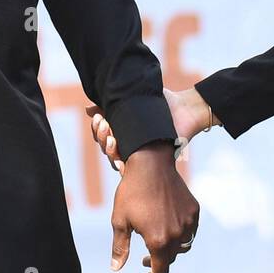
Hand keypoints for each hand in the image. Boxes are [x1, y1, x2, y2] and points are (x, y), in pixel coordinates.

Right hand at [85, 86, 217, 173]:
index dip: (97, 129)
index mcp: (123, 130)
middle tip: (105, 124)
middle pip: (105, 147)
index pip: (102, 135)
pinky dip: (124, 168)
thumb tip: (88, 109)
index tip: (99, 117)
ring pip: (115, 159)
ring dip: (109, 150)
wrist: (185, 109)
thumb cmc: (162, 103)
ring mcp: (138, 156)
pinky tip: (120, 162)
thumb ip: (113, 103)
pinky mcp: (150, 165)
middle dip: (101, 136)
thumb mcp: (134, 100)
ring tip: (112, 139)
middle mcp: (128, 145)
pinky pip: (132, 172)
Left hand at [109, 143, 200, 272]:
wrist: (151, 164)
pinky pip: (190, 230)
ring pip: (183, 245)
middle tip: (146, 257)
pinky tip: (169, 228)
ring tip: (159, 243)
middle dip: (159, 261)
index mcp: (158, 240)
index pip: (161, 269)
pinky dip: (181, 234)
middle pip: (171, 258)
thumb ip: (120, 247)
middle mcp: (177, 234)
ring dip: (172, 249)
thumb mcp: (120, 220)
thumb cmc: (132, 192)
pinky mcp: (194, 210)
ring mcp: (188, 222)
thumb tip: (116, 268)